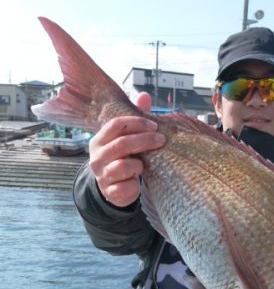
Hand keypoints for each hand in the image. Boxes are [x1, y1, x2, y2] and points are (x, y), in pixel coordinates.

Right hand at [88, 92, 165, 206]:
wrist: (112, 189)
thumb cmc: (122, 159)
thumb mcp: (125, 139)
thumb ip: (135, 119)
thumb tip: (144, 95)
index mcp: (98, 140)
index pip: (116, 125)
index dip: (137, 123)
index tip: (154, 126)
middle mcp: (97, 157)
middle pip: (122, 144)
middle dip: (145, 141)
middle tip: (161, 140)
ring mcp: (102, 175)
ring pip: (124, 166)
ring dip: (139, 165)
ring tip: (143, 166)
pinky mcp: (110, 192)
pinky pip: (127, 186)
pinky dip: (136, 184)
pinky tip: (137, 181)